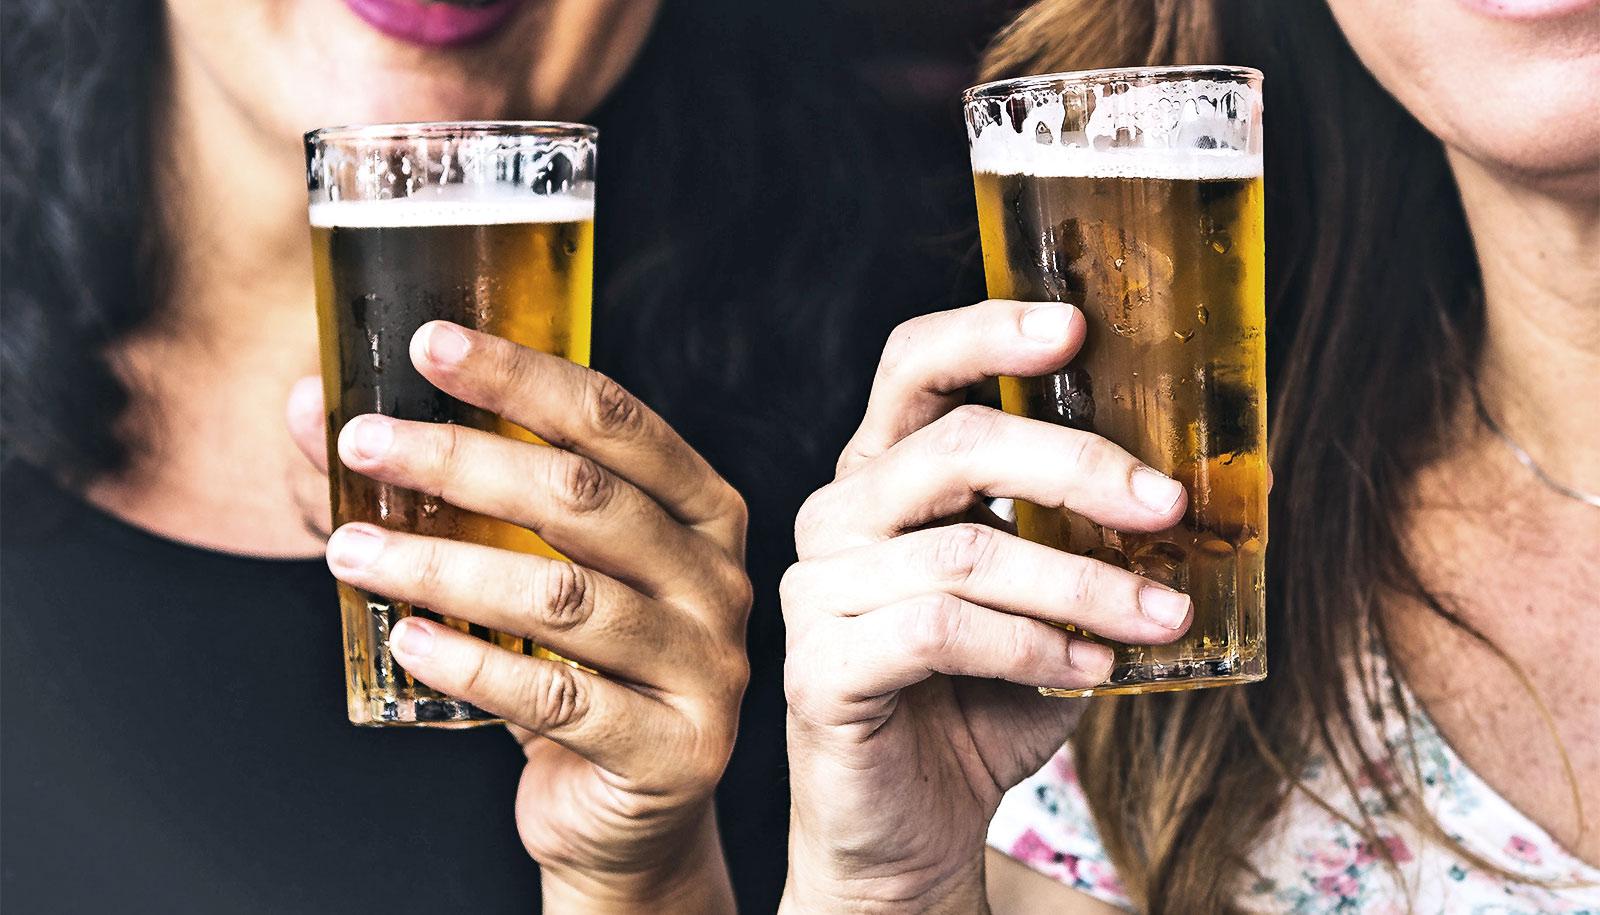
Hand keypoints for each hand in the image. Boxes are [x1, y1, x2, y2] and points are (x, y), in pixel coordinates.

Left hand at [287, 322, 749, 912]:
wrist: (629, 811)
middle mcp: (716, 578)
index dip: (520, 375)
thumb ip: (441, 489)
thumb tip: (310, 408)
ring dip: (442, 565)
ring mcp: (705, 666)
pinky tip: (405, 638)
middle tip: (361, 443)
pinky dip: (471, 663)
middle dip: (460, 460)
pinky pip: (557, 697)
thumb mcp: (526, 566)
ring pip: (563, 596)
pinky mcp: (672, 749)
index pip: (615, 419)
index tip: (428, 344)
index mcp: (701, 510)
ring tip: (349, 552)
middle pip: (584, 498)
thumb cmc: (576, 664)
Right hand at [779, 300, 1191, 912]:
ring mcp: (820, 591)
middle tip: (1168, 504)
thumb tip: (1190, 489)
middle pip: (951, 445)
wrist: (914, 825)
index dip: (987, 332)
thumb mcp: (1045, 598)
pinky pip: (941, 631)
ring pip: (965, 550)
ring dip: (1084, 582)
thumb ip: (1080, 535)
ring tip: (1163, 614)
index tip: (1076, 325)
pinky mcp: (822, 667)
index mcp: (885, 474)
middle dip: (1076, 465)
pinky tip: (1091, 668)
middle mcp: (839, 515)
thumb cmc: (982, 699)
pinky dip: (1033, 646)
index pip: (914, 367)